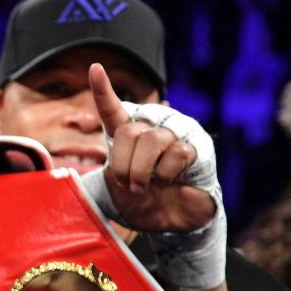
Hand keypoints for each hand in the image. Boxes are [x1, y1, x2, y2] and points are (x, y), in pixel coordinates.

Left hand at [90, 63, 214, 232]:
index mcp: (128, 135)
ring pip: (152, 140)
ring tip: (146, 186)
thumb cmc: (141, 201)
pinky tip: (170, 182)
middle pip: (130, 133)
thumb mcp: (115, 188)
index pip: (113, 110)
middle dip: (124, 165)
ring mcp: (175, 134)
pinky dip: (167, 173)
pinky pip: (177, 152)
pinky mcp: (196, 146)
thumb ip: (105, 172)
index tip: (94, 69)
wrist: (169, 222)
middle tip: (128, 184)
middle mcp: (151, 128)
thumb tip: (95, 172)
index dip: (102, 90)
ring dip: (143, 171)